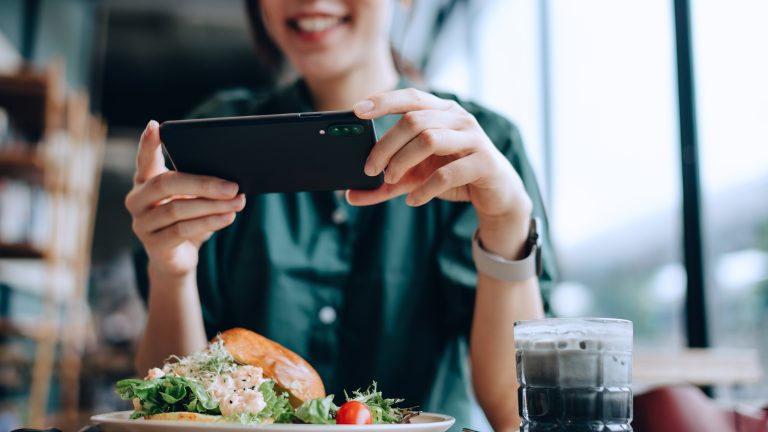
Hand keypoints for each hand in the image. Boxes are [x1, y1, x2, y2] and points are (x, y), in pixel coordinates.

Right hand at [125, 121, 245, 276]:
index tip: (156, 126)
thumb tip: (232, 179)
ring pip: (178, 209)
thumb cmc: (188, 220)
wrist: (178, 259)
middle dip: (203, 183)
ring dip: (213, 205)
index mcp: (145, 182)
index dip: (148, 143)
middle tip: (232, 185)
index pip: (144, 159)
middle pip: (167, 183)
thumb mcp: (193, 199)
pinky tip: (228, 217)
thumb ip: (200, 185)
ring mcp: (142, 223)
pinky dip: (209, 222)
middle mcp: (137, 200)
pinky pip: (183, 230)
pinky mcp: (153, 245)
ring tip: (238, 201)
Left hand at [348, 88, 531, 225]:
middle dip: (386, 145)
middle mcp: (459, 119)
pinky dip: (425, 188)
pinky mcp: (484, 163)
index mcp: (442, 112)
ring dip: (403, 161)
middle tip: (371, 169)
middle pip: (414, 121)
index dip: (383, 100)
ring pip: (429, 139)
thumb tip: (350, 195)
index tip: (356, 110)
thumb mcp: (415, 178)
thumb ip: (385, 184)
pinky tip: (413, 199)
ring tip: (391, 180)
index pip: (410, 97)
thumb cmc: (454, 176)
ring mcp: (473, 139)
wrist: (497, 195)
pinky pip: (448, 172)